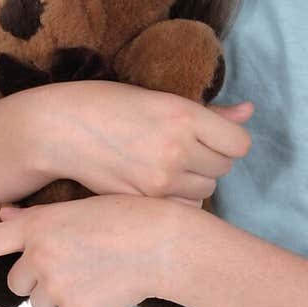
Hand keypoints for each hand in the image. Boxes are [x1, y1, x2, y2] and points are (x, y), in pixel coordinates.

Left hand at [0, 196, 178, 306]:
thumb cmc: (126, 216)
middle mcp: (38, 257)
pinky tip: (105, 287)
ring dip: (57, 294)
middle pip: (17, 281)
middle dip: (35, 278)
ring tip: (93, 273)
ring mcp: (54, 287)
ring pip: (40, 302)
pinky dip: (80, 306)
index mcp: (37, 226)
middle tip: (71, 264)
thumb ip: (36, 218)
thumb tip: (5, 216)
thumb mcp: (78, 207)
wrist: (162, 244)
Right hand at [29, 81, 253, 206]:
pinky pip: (183, 208)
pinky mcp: (144, 201)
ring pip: (205, 191)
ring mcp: (160, 179)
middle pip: (223, 169)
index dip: (229, 140)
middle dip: (209, 161)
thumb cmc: (108, 104)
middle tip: (183, 149)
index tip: (212, 137)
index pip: (239, 143)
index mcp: (184, 115)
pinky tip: (157, 186)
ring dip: (194, 182)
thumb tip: (249, 111)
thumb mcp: (160, 98)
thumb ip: (209, 113)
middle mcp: (176, 148)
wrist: (58, 129)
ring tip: (166, 166)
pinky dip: (177, 201)